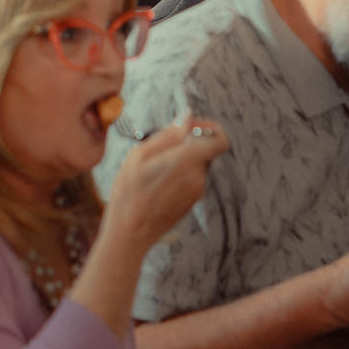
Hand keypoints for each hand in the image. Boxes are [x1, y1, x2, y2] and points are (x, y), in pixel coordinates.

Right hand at [101, 117, 229, 251]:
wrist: (130, 232)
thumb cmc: (129, 192)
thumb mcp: (139, 156)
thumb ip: (167, 135)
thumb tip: (187, 116)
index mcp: (187, 160)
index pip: (220, 139)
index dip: (209, 128)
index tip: (190, 127)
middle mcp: (198, 176)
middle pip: (204, 150)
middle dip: (185, 145)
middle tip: (158, 150)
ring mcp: (197, 191)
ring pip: (195, 165)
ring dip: (179, 161)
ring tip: (151, 170)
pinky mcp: (192, 201)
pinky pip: (190, 179)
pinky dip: (177, 176)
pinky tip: (154, 184)